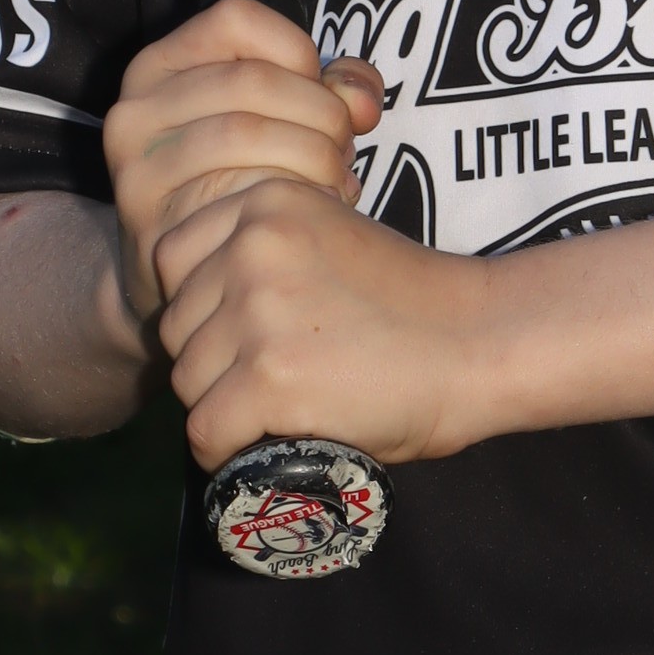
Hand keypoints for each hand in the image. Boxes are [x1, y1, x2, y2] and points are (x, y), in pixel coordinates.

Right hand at [101, 0, 379, 333]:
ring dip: (312, 156)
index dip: (295, 48)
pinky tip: (313, 215)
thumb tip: (361, 102)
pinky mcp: (152, 223)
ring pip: (244, 131)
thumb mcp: (281, 119)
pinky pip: (231, 193)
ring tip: (336, 182)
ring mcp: (136, 167)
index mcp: (161, 66)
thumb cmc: (243, 181)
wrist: (184, 275)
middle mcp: (135, 109)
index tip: (321, 91)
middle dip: (319, 112)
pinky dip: (288, 198)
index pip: (235, 18)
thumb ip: (333, 91)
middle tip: (344, 149)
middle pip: (251, 78)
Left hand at [154, 173, 498, 474]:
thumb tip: (198, 311)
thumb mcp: (330, 238)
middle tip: (270, 379)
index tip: (244, 331)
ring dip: (223, 405)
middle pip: (176, 323)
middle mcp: (252, 247)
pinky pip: (206, 430)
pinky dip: (227, 451)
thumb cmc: (414, 304)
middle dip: (212, 359)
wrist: (481, 342)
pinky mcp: (269, 379)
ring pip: (187, 379)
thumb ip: (264, 254)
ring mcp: (258, 312)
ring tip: (280, 410)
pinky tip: (265, 446)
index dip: (202, 304)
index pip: (172, 257)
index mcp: (265, 203)